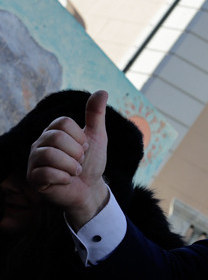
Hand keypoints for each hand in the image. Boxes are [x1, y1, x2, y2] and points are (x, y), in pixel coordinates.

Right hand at [26, 90, 109, 228]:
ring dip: (71, 166)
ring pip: (51, 155)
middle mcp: (39, 144)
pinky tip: (66, 181)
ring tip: (74, 171)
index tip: (83, 148)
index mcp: (52, 131)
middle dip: (77, 153)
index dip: (80, 137)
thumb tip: (102, 91)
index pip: (63, 123)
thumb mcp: (97, 137)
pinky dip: (64, 178)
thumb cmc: (91, 162)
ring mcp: (34, 161)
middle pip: (57, 138)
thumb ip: (96, 115)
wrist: (90, 189)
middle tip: (79, 162)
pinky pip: (47, 173)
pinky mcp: (34, 178)